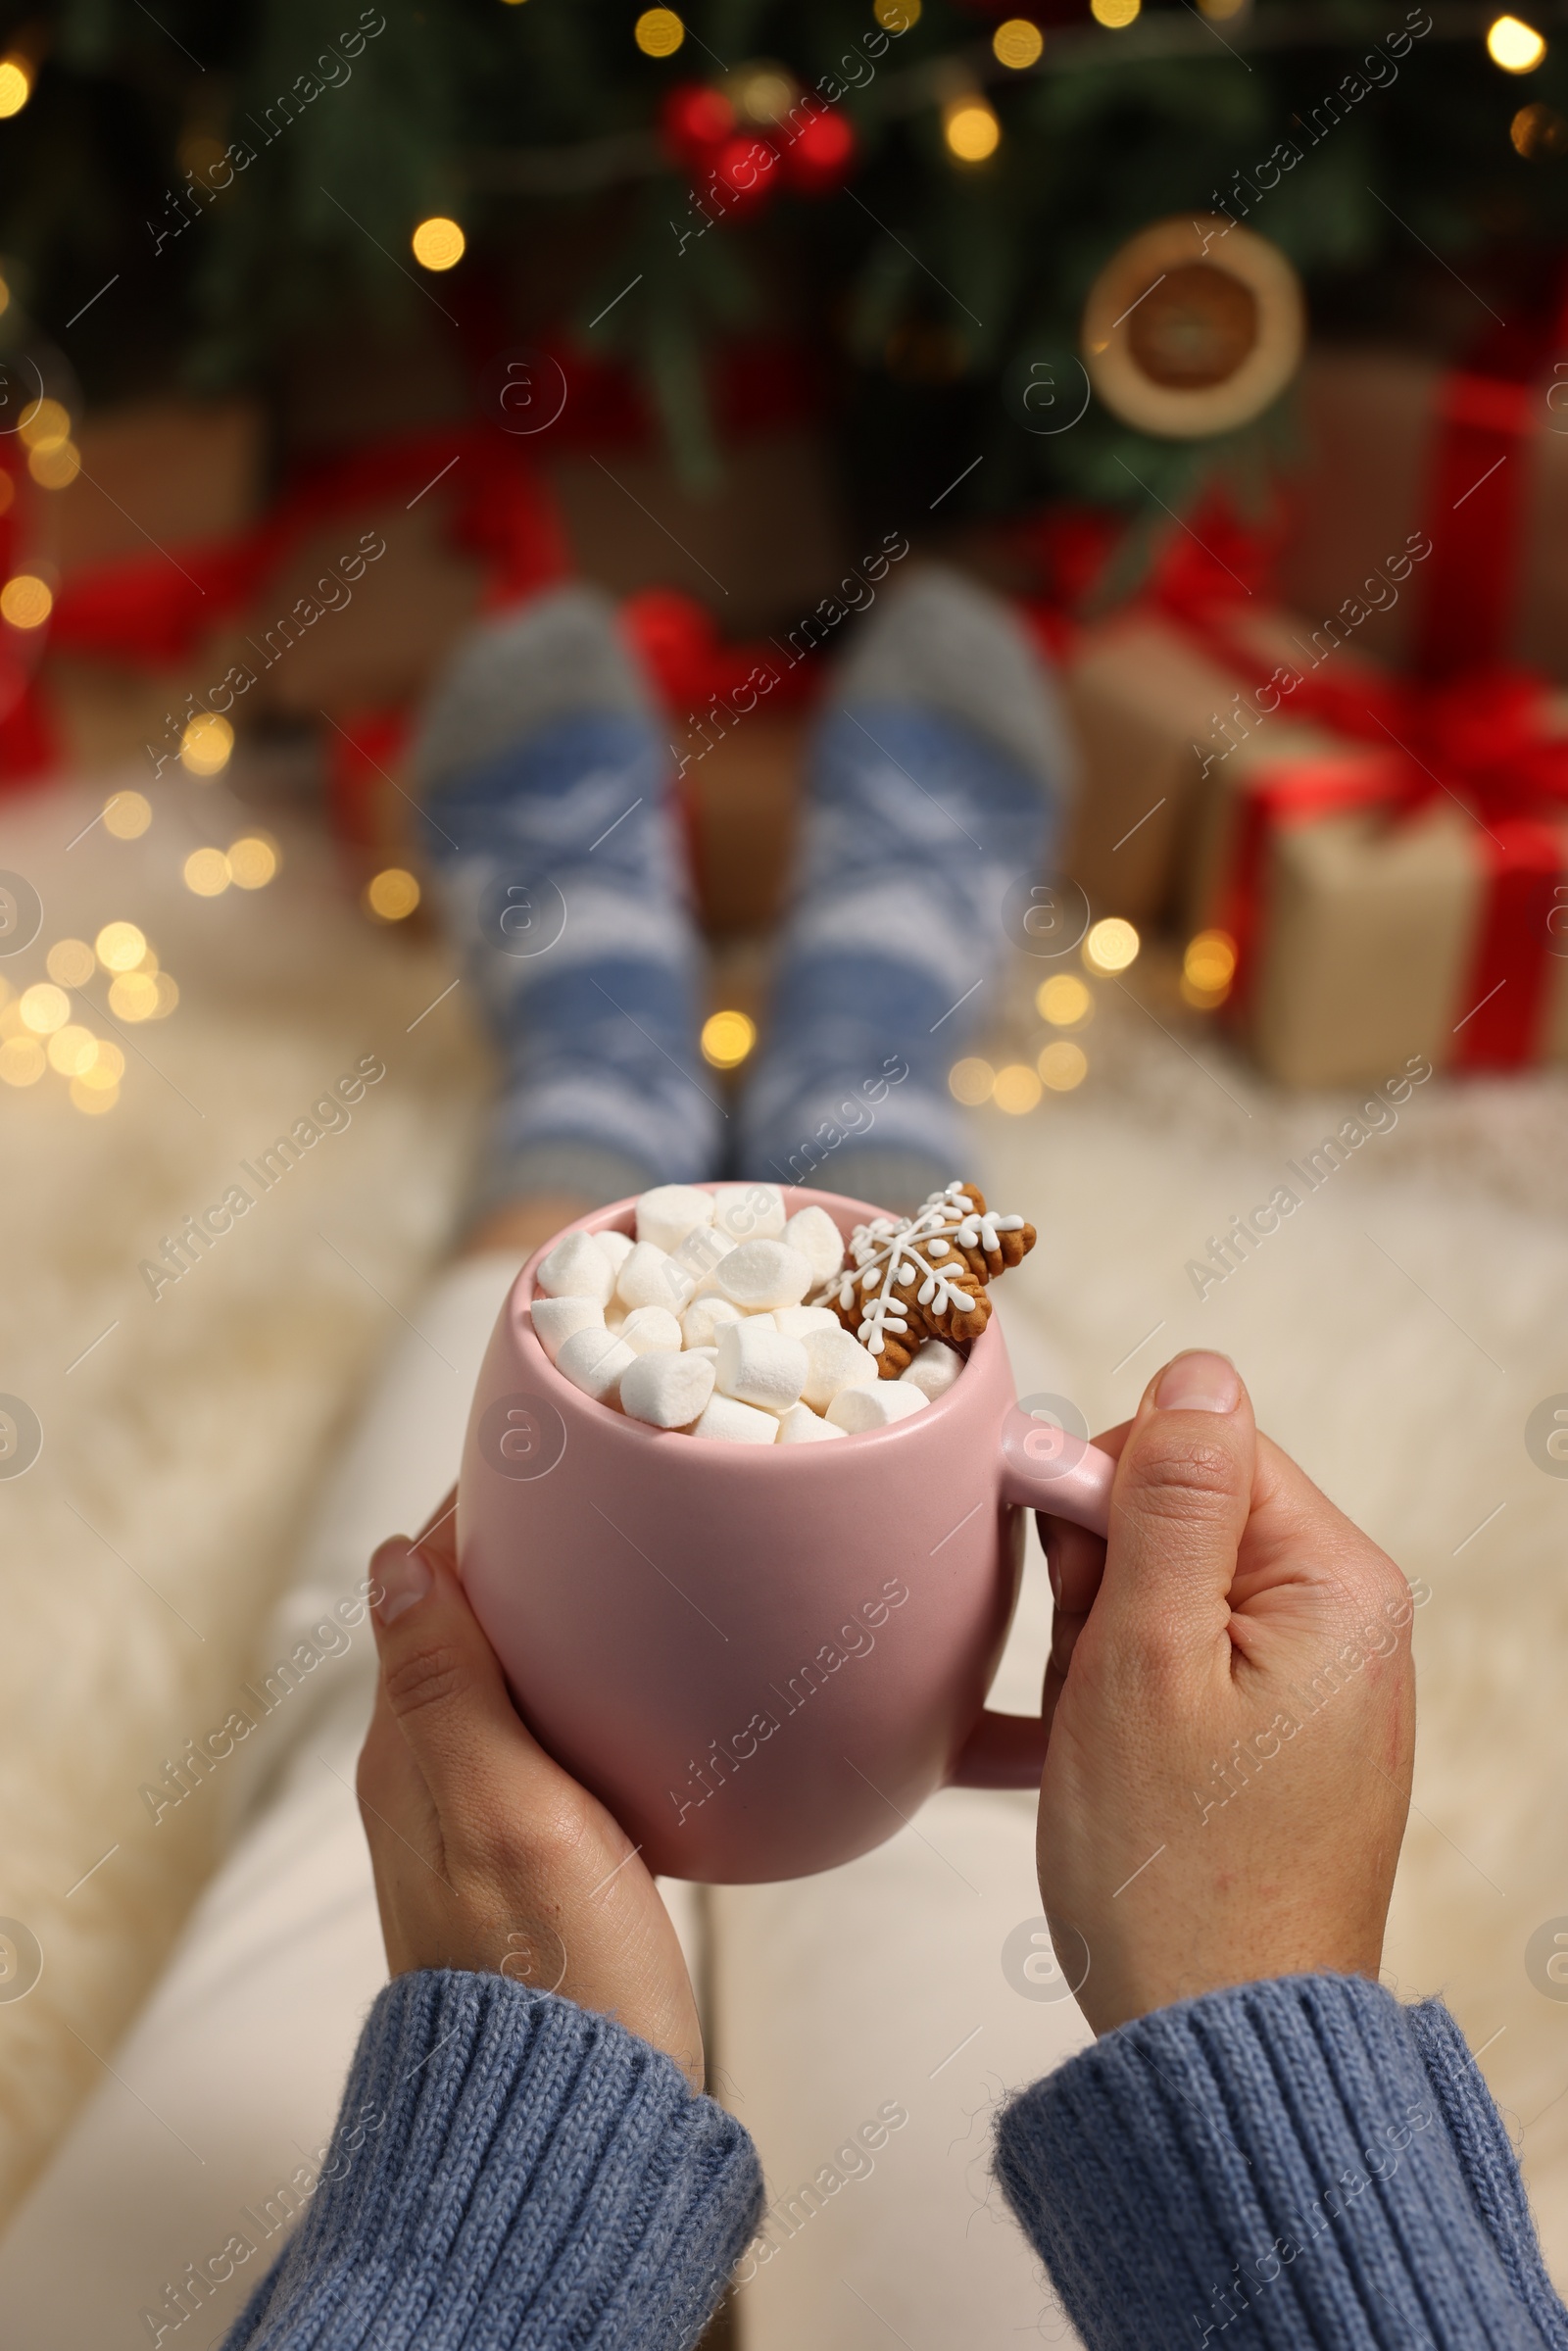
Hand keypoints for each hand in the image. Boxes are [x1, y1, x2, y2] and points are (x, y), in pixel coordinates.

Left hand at [357, 1492, 703, 2087]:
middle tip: (621, 1483)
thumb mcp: (501, 1808)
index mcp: (414, 1750)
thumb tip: (388, 1558)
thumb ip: (448, 1684)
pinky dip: (604, 1688)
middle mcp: (438, 1777)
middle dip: (534, 1550)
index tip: (551, 1442)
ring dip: (572, 1617)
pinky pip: (566, 1738)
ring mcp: (494, 1822)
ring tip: (650, 1559)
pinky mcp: (552, 1861)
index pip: (429, 1583)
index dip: (483, 1507)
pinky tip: (665, 1684)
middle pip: (475, 1622)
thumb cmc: (551, 1971)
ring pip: (524, 1678)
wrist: (582, 2120)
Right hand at [1034, 1351, 1414, 2035]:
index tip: (1063, 1578)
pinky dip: (1125, 1695)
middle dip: (1104, 1584)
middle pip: (1185, 1516)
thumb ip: (1171, 1500)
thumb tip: (1200, 1368)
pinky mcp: (1283, 1735)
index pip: (1200, 1445)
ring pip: (1169, 1591)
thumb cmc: (1175, 1871)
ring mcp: (1318, 1683)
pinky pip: (1184, 1661)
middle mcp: (1348, 1621)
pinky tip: (1115, 1767)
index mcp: (1337, 1584)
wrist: (1213, 2046)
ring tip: (1103, 1743)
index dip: (1105, 1496)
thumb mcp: (1146, 1659)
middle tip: (1092, 1689)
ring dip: (1104, 1648)